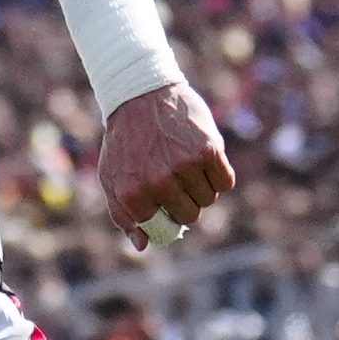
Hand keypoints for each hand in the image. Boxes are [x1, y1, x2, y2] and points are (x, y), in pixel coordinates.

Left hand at [100, 80, 235, 252]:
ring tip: (185, 163)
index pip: (164, 225)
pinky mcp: (209, 150)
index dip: (167, 214)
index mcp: (134, 193)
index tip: (164, 199)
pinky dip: (219, 175)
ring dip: (202, 186)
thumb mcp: (112, 177)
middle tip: (176, 177)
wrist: (142, 94)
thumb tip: (143, 245)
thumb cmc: (126, 140)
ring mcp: (186, 166)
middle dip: (186, 201)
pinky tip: (203, 157)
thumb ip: (123, 214)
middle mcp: (160, 182)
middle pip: (190, 215)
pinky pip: (225, 182)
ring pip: (209, 199)